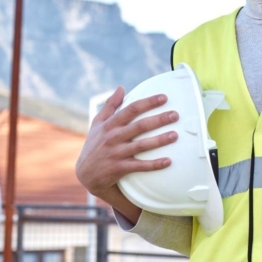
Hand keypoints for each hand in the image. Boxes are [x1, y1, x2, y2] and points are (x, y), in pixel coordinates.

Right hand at [75, 86, 179, 221]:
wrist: (86, 174)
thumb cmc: (95, 145)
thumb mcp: (97, 123)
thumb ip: (110, 105)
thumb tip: (121, 87)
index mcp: (110, 124)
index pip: (131, 109)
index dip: (148, 102)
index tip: (164, 98)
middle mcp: (113, 137)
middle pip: (140, 126)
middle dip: (159, 119)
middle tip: (175, 115)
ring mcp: (116, 153)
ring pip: (142, 145)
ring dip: (160, 140)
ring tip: (175, 135)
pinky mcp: (119, 168)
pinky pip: (140, 166)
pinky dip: (154, 164)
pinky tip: (168, 161)